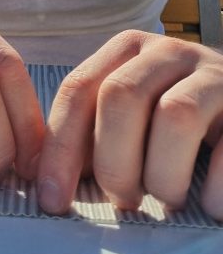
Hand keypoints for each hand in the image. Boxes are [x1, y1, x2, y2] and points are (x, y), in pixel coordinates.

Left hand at [37, 30, 222, 218]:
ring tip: (167, 200)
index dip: (59, 148)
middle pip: (122, 95)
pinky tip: (209, 204)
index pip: (79, 88)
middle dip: (114, 161)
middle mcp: (169, 51)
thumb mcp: (132, 113)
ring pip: (177, 115)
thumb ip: (92, 133)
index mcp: (128, 48)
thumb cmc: (174, 123)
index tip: (52, 200)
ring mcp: (215, 74)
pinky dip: (214, 188)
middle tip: (124, 200)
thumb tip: (48, 185)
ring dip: (163, 174)